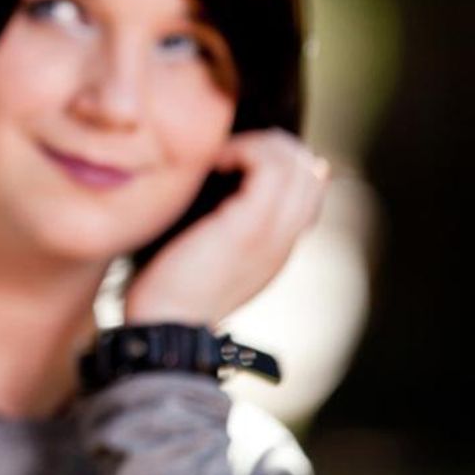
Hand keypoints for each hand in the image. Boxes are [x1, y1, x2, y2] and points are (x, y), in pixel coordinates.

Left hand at [123, 127, 330, 327]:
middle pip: (310, 169)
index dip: (280, 161)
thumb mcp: (201, 250)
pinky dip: (244, 150)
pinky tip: (214, 160)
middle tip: (227, 149)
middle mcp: (285, 240)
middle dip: (272, 144)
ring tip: (221, 153)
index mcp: (278, 248)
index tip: (233, 158)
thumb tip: (210, 185)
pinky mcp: (250, 228)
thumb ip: (217, 223)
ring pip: (298, 162)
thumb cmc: (166, 291)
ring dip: (258, 143)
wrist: (164, 331)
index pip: (309, 188)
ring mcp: (273, 234)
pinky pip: (271, 168)